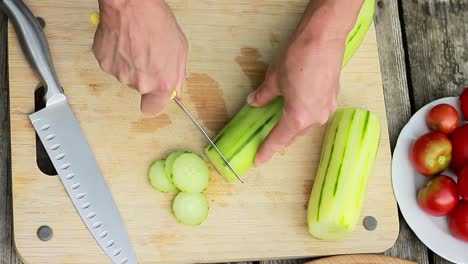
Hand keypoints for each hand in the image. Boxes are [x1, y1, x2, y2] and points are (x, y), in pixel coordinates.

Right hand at [92, 0, 187, 113]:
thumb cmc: (157, 21)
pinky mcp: (104, 62)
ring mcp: (119, 74)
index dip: (153, 101)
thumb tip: (176, 90)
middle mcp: (139, 82)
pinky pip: (112, 64)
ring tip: (136, 43)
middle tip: (148, 54)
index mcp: (161, 83)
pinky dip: (117, 55)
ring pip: (125, 75)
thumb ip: (177, 75)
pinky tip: (124, 41)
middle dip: (144, 75)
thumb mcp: (180, 50)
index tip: (155, 95)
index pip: (153, 108)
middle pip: (140, 88)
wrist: (132, 4)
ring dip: (130, 64)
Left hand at [248, 35, 344, 165]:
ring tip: (279, 116)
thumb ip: (264, 95)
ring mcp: (327, 108)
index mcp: (298, 117)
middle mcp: (315, 117)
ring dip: (293, 123)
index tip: (259, 160)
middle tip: (266, 136)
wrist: (324, 38)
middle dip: (280, 135)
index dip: (267, 150)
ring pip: (306, 123)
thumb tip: (255, 102)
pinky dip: (303, 112)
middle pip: (294, 134)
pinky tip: (296, 103)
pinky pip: (315, 112)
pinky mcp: (333, 97)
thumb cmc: (299, 58)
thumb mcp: (274, 79)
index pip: (279, 139)